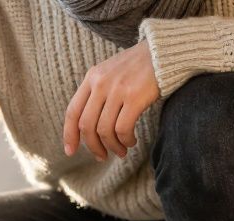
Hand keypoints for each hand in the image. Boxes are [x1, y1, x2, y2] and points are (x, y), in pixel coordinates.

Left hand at [63, 41, 158, 160]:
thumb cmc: (138, 66)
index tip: (70, 151)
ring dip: (112, 146)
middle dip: (93, 146)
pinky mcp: (134, 97)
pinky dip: (125, 140)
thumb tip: (87, 127)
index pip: (72, 111)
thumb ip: (97, 93)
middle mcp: (100, 83)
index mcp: (91, 77)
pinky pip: (122, 129)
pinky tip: (131, 141)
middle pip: (86, 125)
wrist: (163, 51)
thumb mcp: (110, 73)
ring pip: (104, 130)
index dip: (69, 135)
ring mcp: (117, 90)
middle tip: (102, 156)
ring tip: (121, 150)